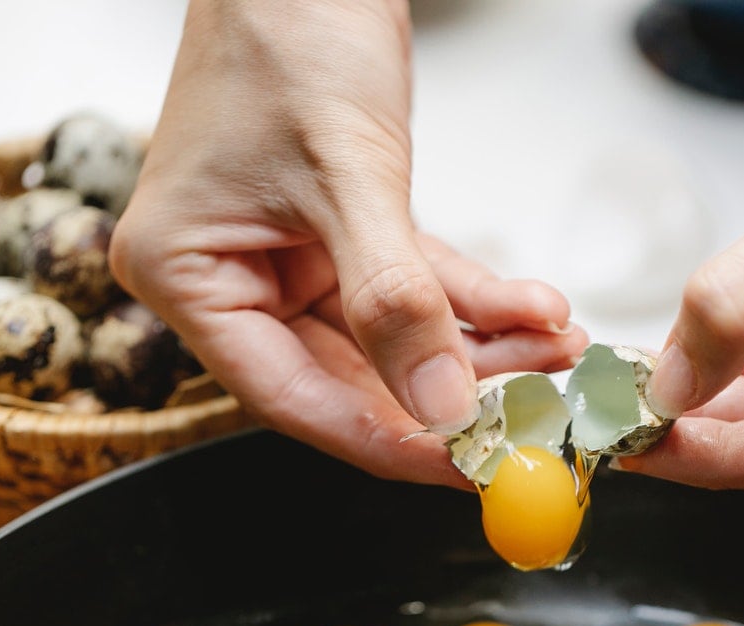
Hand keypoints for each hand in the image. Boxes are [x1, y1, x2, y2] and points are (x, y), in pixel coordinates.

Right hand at [110, 0, 587, 488]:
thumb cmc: (289, 34)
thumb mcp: (347, 176)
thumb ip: (394, 300)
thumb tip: (440, 406)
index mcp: (188, 275)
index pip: (292, 397)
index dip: (386, 438)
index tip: (467, 464)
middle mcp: (231, 280)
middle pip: (351, 377)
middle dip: (452, 392)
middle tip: (532, 414)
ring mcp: (287, 261)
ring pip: (395, 339)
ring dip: (480, 346)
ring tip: (555, 348)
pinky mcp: (339, 238)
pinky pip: (414, 288)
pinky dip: (475, 299)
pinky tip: (535, 307)